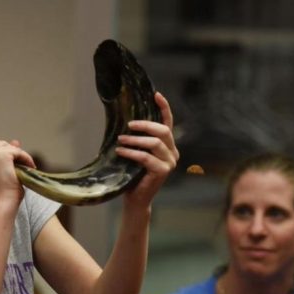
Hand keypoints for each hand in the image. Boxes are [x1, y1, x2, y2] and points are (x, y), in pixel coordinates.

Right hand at [0, 138, 35, 203]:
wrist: (2, 203)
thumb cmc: (1, 192)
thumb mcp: (0, 172)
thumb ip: (5, 155)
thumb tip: (16, 141)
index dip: (3, 152)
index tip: (11, 163)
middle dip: (10, 152)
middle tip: (19, 165)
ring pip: (9, 146)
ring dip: (18, 155)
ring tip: (25, 166)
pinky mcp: (1, 154)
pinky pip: (18, 151)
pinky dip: (26, 158)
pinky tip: (30, 167)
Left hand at [115, 92, 179, 206]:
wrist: (136, 198)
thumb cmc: (134, 175)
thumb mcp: (137, 152)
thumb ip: (138, 139)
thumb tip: (126, 120)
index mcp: (169, 146)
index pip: (169, 123)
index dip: (164, 108)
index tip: (156, 94)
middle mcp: (173, 153)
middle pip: (163, 131)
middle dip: (145, 125)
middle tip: (129, 124)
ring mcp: (170, 163)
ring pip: (154, 143)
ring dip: (135, 140)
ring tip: (120, 140)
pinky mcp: (163, 171)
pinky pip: (146, 157)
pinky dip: (131, 153)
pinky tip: (120, 151)